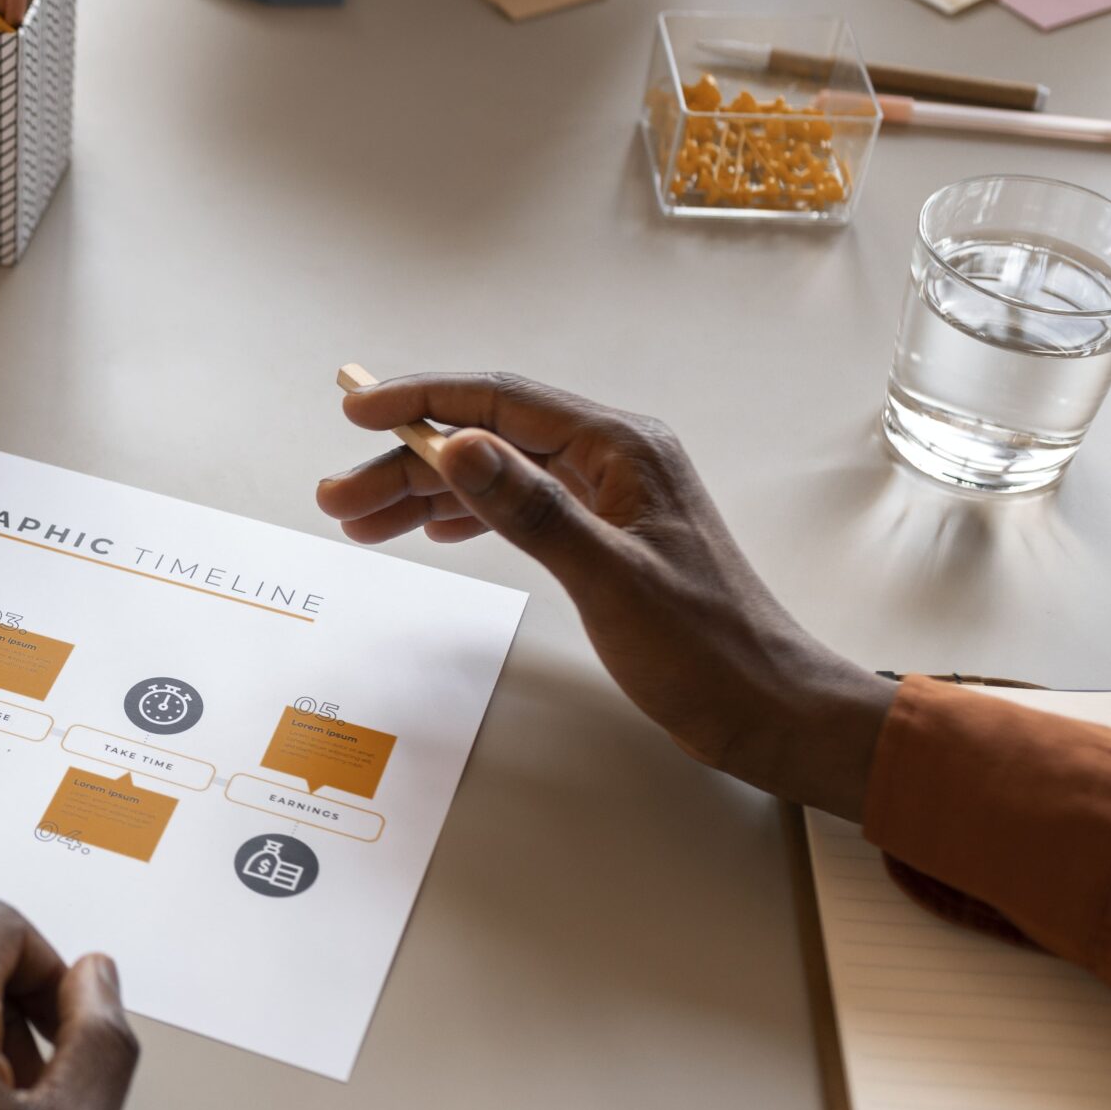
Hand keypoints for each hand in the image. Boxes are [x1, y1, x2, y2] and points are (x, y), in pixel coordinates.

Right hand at [317, 373, 890, 818]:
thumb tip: (463, 448)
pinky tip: (432, 528)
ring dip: (426, 494)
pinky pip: (519, 505)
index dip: (423, 401)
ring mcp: (610, 497)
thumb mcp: (608, 581)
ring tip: (362, 519)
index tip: (358, 408)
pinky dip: (466, 516)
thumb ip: (531, 511)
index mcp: (621, 449)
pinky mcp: (605, 536)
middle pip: (488, 439)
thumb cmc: (709, 651)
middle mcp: (614, 459)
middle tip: (341, 497)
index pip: (501, 401)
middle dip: (407, 462)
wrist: (769, 708)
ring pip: (497, 475)